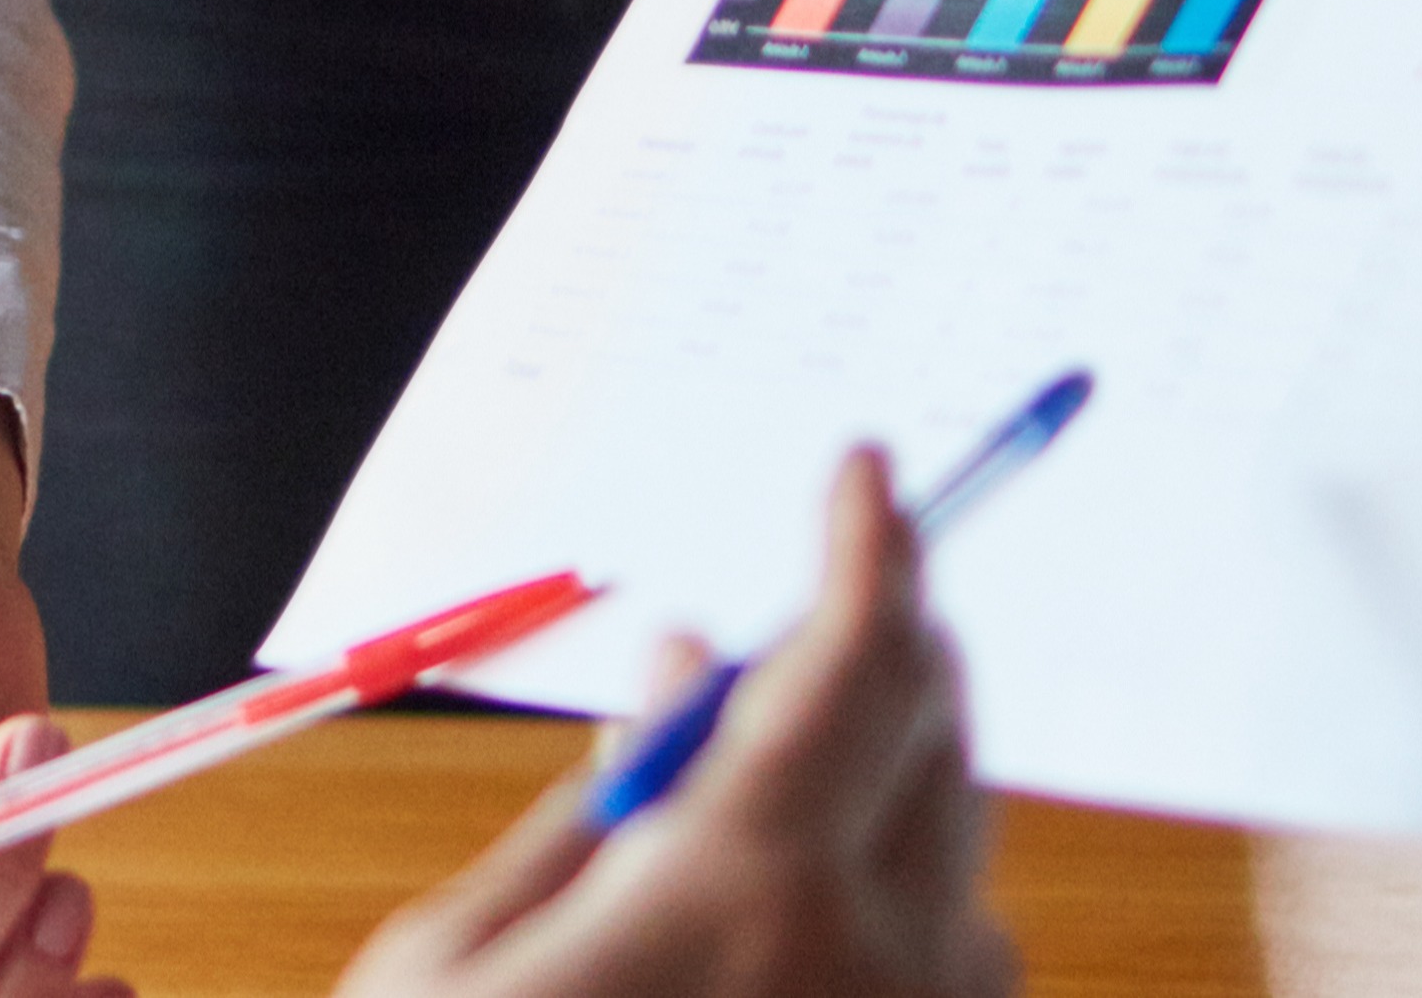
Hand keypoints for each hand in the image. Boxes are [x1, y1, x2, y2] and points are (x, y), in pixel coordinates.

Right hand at [340, 448, 1009, 997]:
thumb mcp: (459, 959)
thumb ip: (600, 800)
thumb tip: (686, 662)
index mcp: (746, 886)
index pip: (860, 650)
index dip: (872, 540)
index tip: (863, 472)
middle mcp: (880, 960)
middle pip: (935, 732)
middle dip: (885, 650)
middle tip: (818, 611)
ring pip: (962, 858)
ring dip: (893, 791)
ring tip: (776, 794)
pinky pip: (962, 974)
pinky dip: (909, 916)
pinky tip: (813, 935)